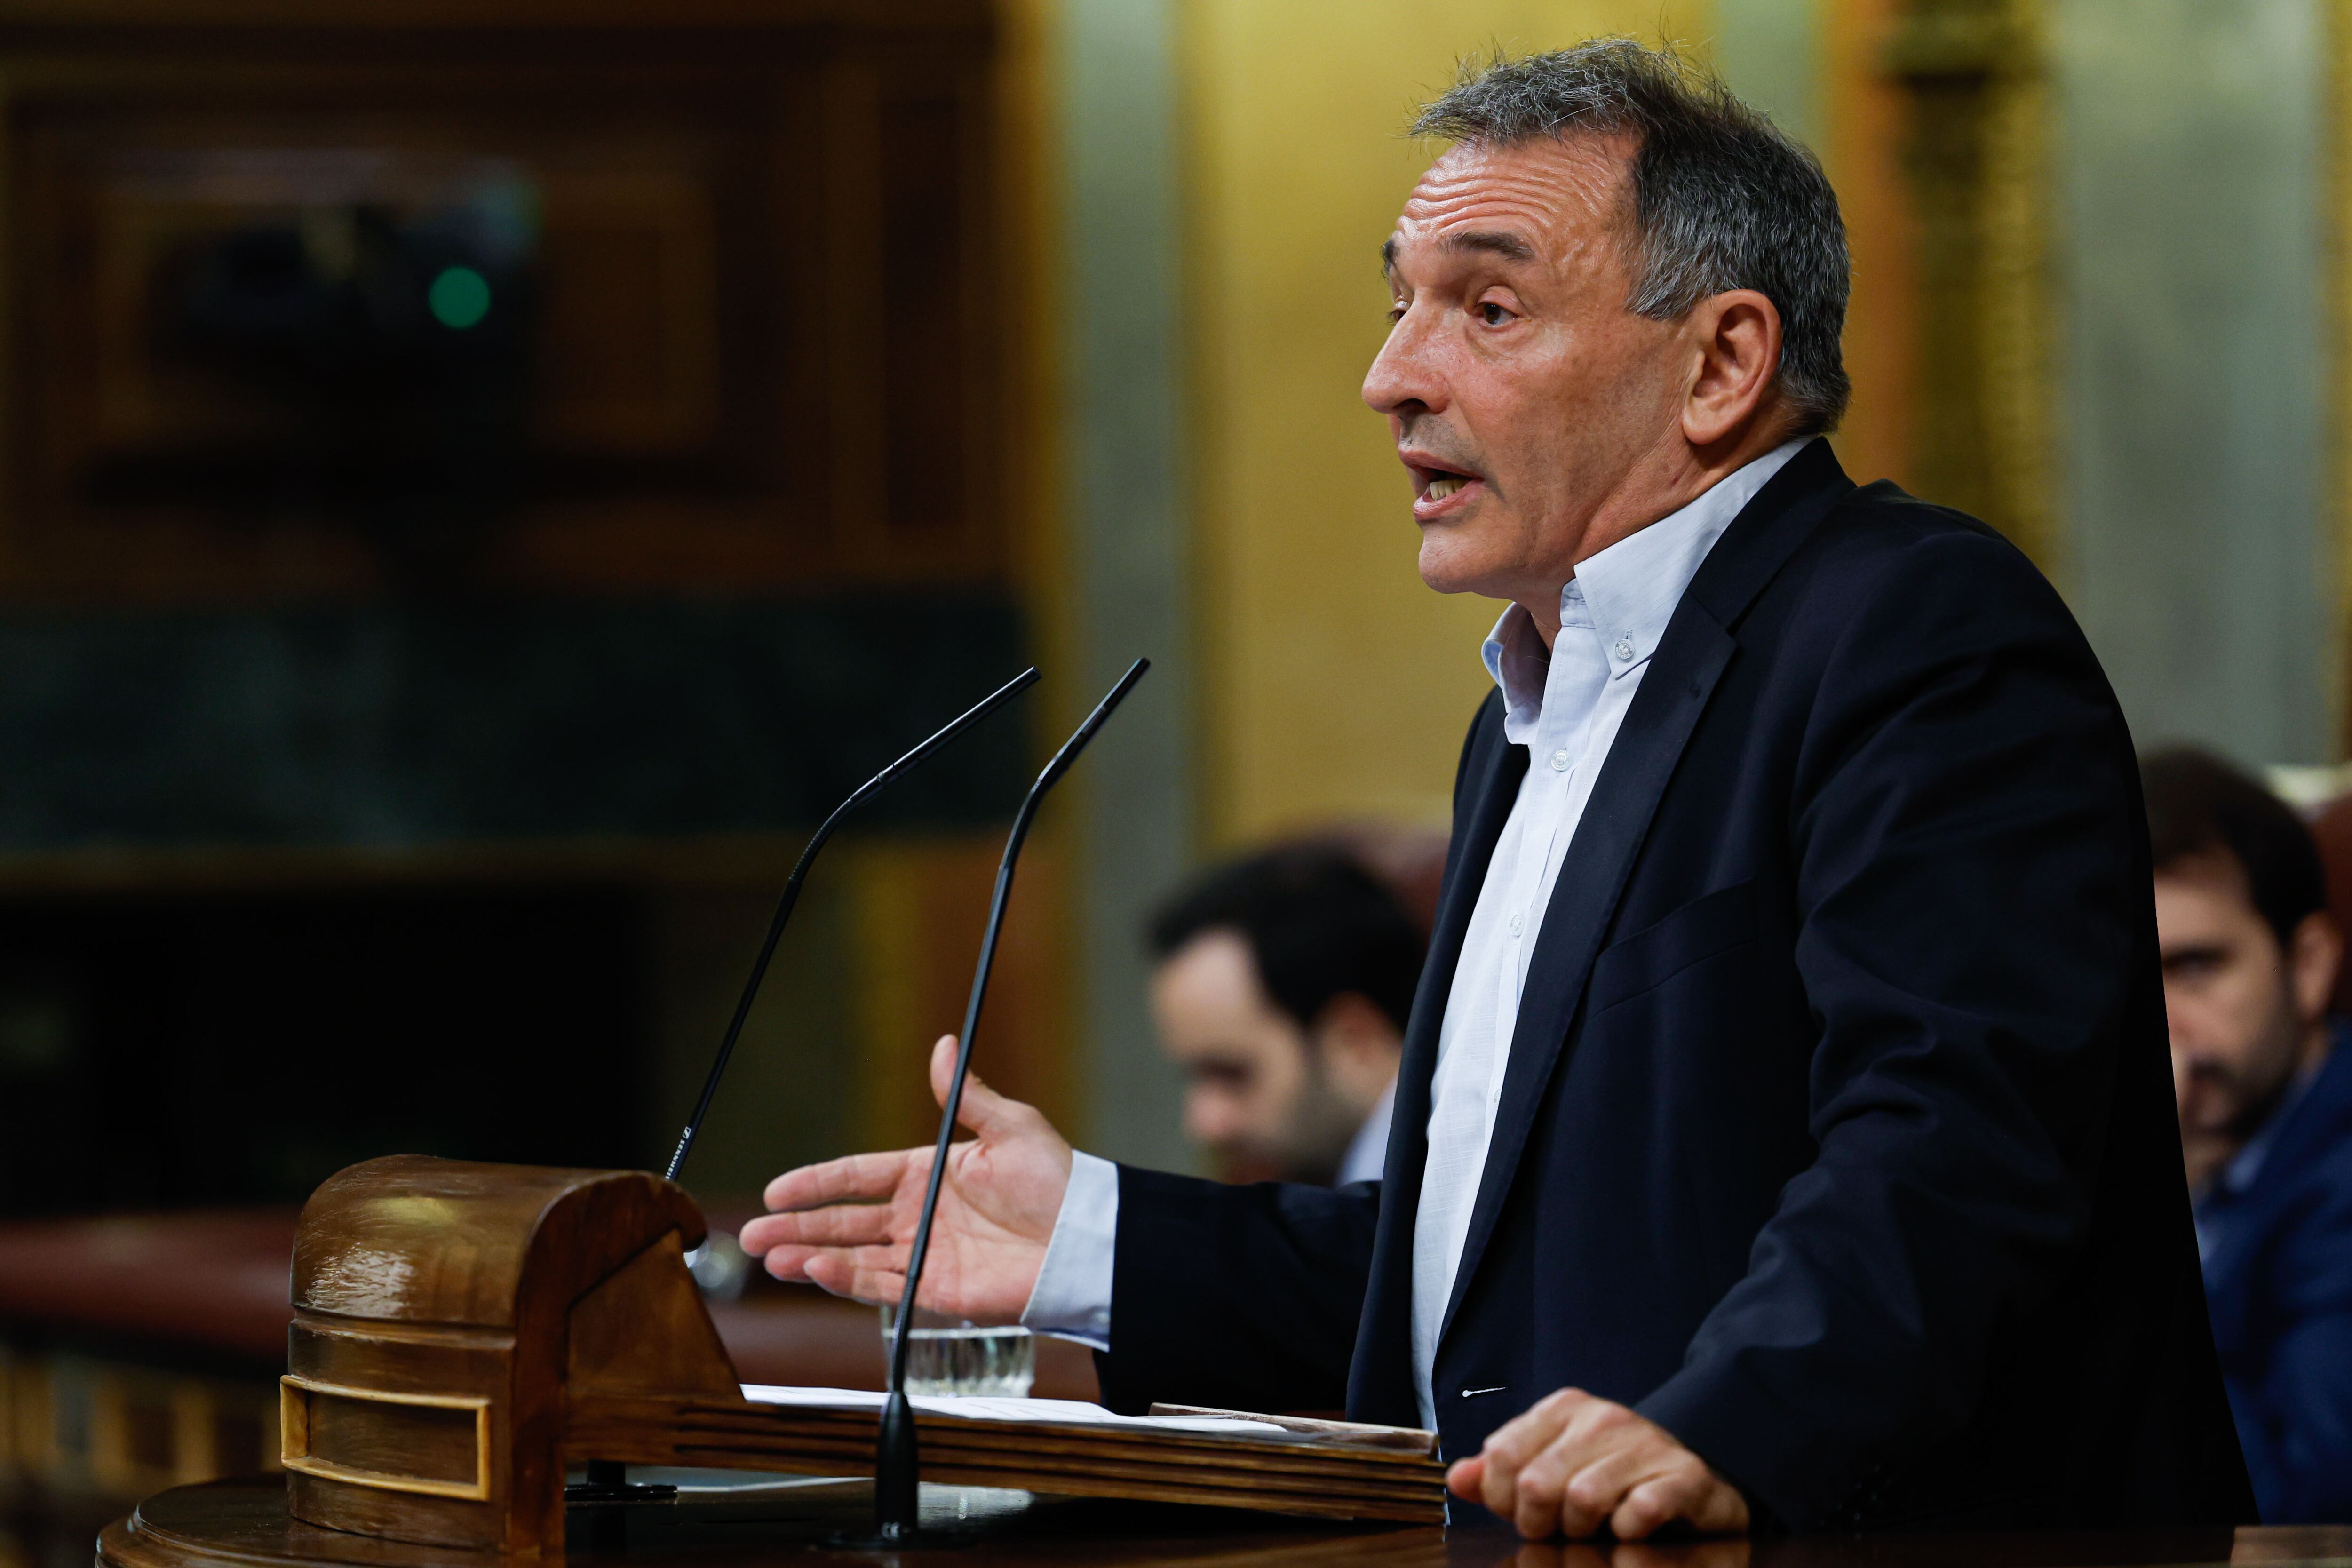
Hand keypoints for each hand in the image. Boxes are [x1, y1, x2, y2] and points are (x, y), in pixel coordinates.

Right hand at [738, 1036, 1072, 1320]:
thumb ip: (965, 1095)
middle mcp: (918, 1217)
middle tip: (752, 1233)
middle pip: (843, 1221)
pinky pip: (880, 1286)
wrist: (1083, 1240)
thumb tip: (944, 1044)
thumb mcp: (1011, 1128)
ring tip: (770, 1256)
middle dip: (795, 1226)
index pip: (857, 1177)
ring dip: (809, 1256)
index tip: (777, 1188)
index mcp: (927, 1174)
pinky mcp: (934, 1290)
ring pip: (852, 1256)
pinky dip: (844, 1280)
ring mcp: (923, 1255)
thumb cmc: (1055, 1181)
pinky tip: (815, 1270)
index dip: (816, 1182)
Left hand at [1446, 1389, 1748, 1540]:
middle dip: (1538, 1521)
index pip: (1501, 1455)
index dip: (1501, 1498)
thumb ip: (1500, 1473)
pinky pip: (1640, 1512)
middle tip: (1556, 1529)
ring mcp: (1646, 1443)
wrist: (1693, 1476)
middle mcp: (1604, 1418)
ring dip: (1581, 1529)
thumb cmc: (1612, 1475)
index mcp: (1564, 1408)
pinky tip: (1629, 1528)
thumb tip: (1458, 1478)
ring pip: (1583, 1498)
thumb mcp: (1551, 1465)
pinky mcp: (1684, 1476)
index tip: (1521, 1512)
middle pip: (1535, 1482)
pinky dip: (1628, 1531)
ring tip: (1592, 1529)